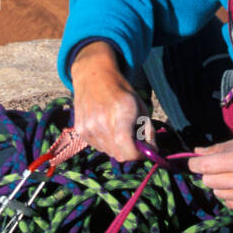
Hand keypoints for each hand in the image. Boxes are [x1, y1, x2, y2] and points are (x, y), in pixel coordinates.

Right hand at [71, 42, 155, 162]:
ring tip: (118, 129)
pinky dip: (105, 142)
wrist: (93, 77)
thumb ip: (148, 130)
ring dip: (117, 147)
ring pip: (108, 152)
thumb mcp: (141, 106)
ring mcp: (89, 127)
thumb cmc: (121, 91)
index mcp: (122, 113)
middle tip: (134, 140)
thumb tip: (151, 151)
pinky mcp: (80, 130)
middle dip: (130, 152)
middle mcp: (102, 122)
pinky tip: (106, 127)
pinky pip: (97, 146)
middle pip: (119, 155)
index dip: (139, 155)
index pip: (128, 150)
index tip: (145, 151)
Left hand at [187, 134, 232, 214]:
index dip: (195, 163)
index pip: (205, 166)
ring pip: (218, 194)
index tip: (195, 162)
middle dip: (210, 173)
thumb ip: (220, 147)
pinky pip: (230, 204)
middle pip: (208, 181)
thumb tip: (197, 152)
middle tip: (221, 167)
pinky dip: (231, 195)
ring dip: (221, 185)